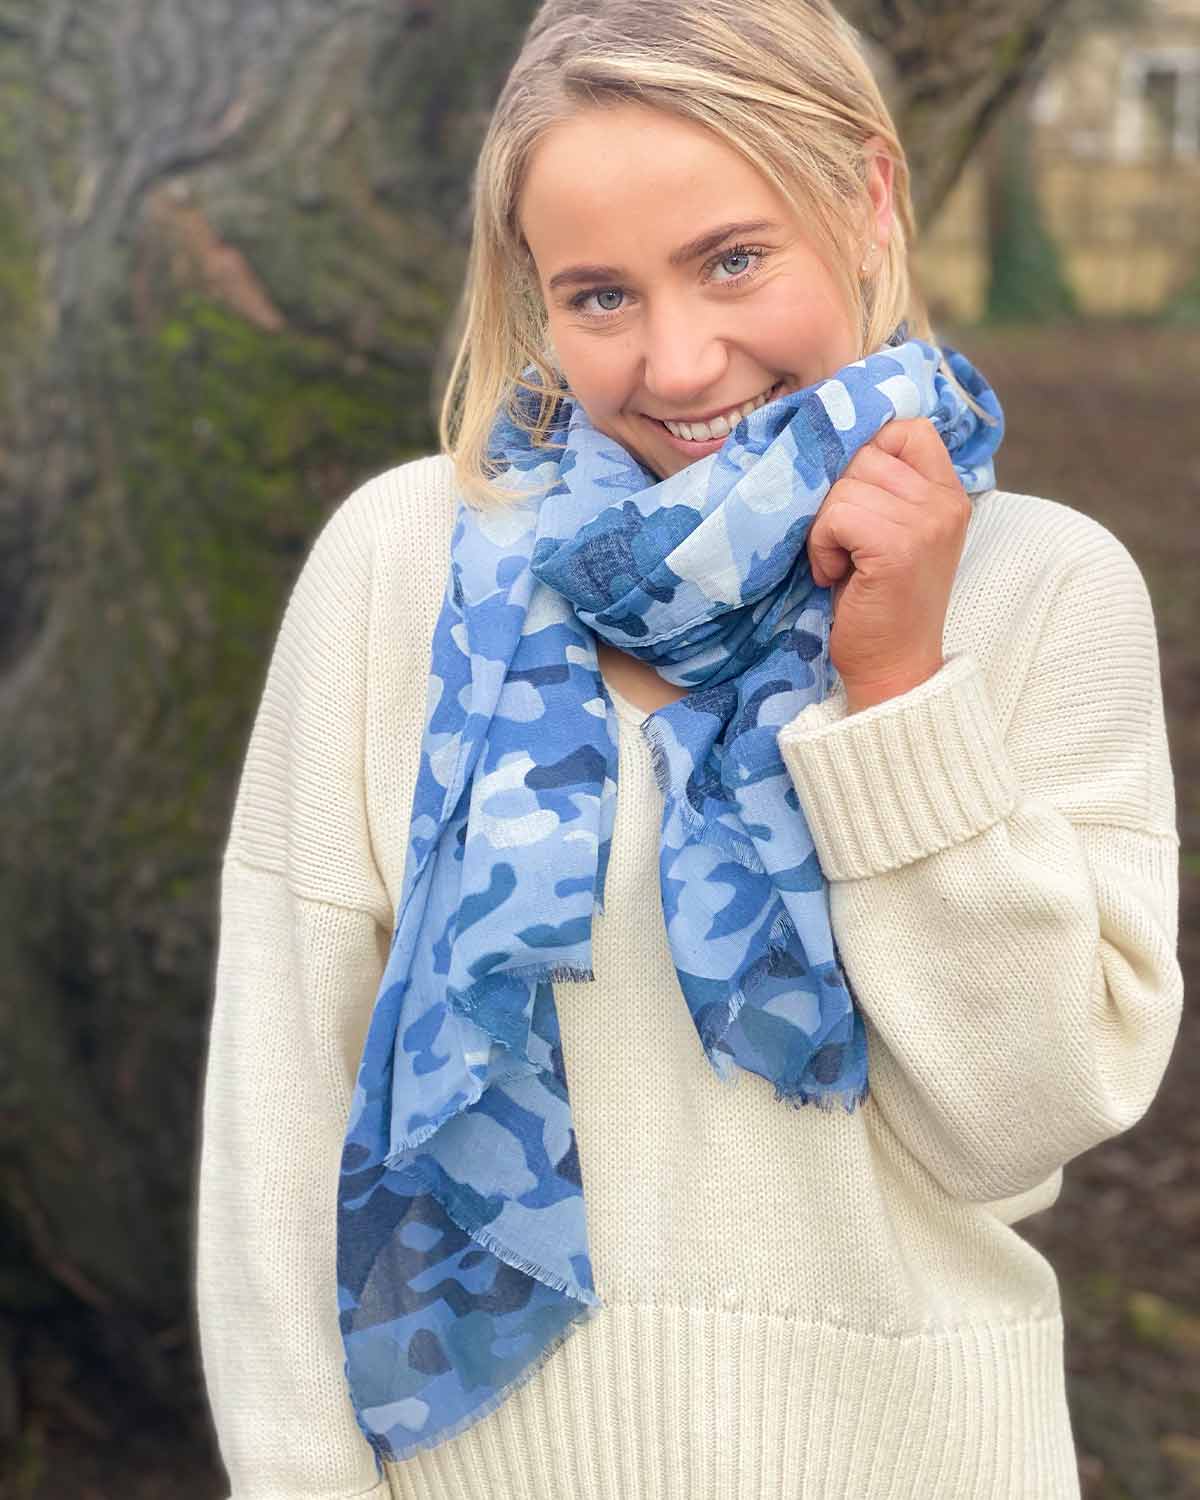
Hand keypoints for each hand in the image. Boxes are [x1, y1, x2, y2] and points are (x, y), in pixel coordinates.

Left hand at [807, 418, 969, 713]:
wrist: (894, 669)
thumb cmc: (880, 602)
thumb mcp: (893, 532)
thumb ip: (884, 487)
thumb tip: (832, 435)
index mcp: (949, 493)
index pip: (907, 429)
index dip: (867, 453)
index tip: (855, 498)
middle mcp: (946, 502)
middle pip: (864, 455)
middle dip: (838, 498)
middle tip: (846, 545)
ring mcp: (926, 524)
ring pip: (845, 486)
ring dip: (826, 526)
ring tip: (843, 564)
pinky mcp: (897, 547)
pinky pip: (835, 516)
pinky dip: (822, 546)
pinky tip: (836, 575)